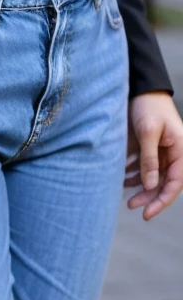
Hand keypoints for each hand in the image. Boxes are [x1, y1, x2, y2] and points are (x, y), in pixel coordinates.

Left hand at [125, 92, 182, 219]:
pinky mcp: (150, 145)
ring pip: (154, 175)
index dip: (162, 201)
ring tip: (124, 191)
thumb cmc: (148, 106)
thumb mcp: (148, 132)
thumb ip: (149, 159)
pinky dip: (135, 172)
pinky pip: (145, 164)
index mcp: (181, 151)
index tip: (147, 213)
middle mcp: (174, 153)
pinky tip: (123, 177)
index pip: (175, 184)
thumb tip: (149, 186)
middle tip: (132, 206)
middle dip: (149, 196)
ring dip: (140, 185)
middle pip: (164, 182)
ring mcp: (163, 149)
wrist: (142, 86)